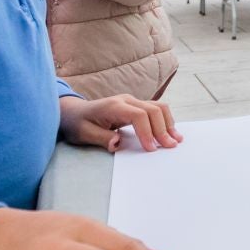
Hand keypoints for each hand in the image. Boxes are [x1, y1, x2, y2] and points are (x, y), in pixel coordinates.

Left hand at [60, 94, 181, 152]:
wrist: (74, 112)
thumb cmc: (77, 124)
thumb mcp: (84, 133)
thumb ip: (101, 138)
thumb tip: (117, 143)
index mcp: (113, 106)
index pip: (139, 115)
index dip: (147, 132)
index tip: (151, 149)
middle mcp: (126, 100)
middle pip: (153, 109)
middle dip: (163, 129)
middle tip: (169, 147)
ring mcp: (132, 101)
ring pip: (158, 107)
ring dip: (168, 123)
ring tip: (176, 140)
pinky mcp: (135, 106)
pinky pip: (155, 110)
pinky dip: (164, 121)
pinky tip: (169, 133)